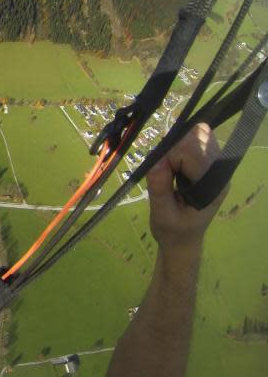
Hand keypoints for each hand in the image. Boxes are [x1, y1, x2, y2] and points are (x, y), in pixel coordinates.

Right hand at [146, 124, 224, 254]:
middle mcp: (219, 172)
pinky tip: (176, 166)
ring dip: (178, 148)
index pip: (192, 153)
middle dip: (175, 149)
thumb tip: (156, 162)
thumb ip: (160, 188)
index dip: (171, 158)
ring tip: (171, 172)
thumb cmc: (172, 231)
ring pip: (198, 135)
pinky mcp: (209, 163)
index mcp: (212, 186)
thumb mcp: (161, 214)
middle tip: (166, 173)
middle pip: (198, 138)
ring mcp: (216, 166)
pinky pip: (196, 141)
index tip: (161, 176)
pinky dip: (180, 148)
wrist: (182, 241)